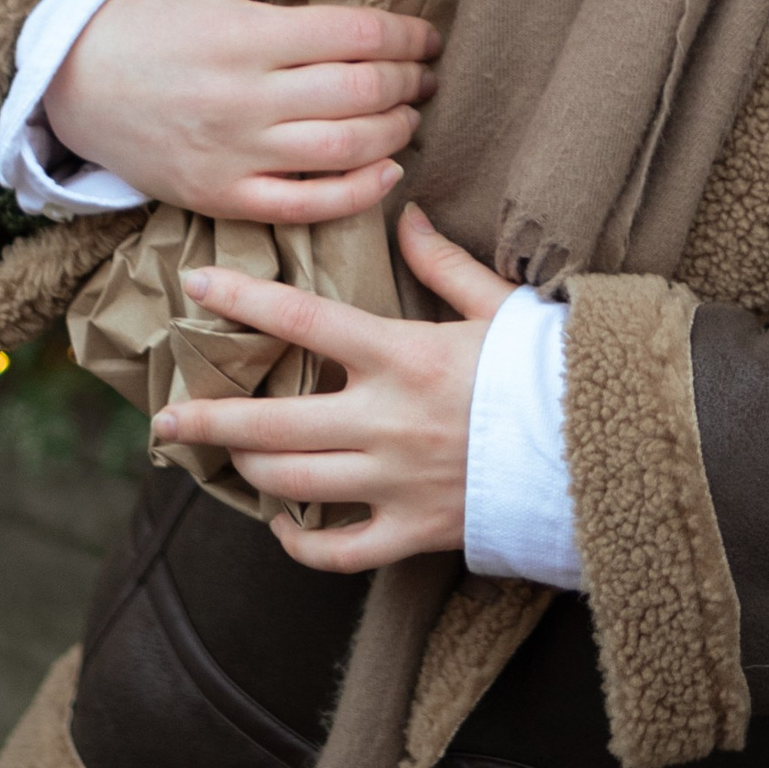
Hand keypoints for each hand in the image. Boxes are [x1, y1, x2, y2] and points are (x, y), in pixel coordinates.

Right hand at [47, 0, 440, 224]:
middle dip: (410, 81)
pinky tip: (388, 170)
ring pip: (345, 150)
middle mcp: (242, 99)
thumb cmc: (150, 15)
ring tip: (410, 112)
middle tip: (426, 73)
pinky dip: (360, 193)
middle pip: (361, 93)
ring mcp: (233, 154)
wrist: (73, 84)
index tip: (426, 35)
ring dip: (397, 132)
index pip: (356, 35)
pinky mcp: (222, 197)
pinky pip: (307, 207)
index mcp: (243, 35)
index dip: (406, 34)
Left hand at [154, 204, 514, 571]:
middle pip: (274, 421)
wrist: (603, 451)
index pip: (306, 322)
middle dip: (208, 418)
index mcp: (406, 355)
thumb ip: (443, 264)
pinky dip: (301, 545)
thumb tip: (406, 215)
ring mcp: (397, 482)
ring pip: (293, 484)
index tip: (198, 289)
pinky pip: (339, 552)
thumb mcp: (499, 305)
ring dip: (248, 468)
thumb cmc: (549, 371)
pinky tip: (282, 528)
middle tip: (165, 417)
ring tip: (223, 454)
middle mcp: (389, 420)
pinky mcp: (415, 531)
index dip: (245, 301)